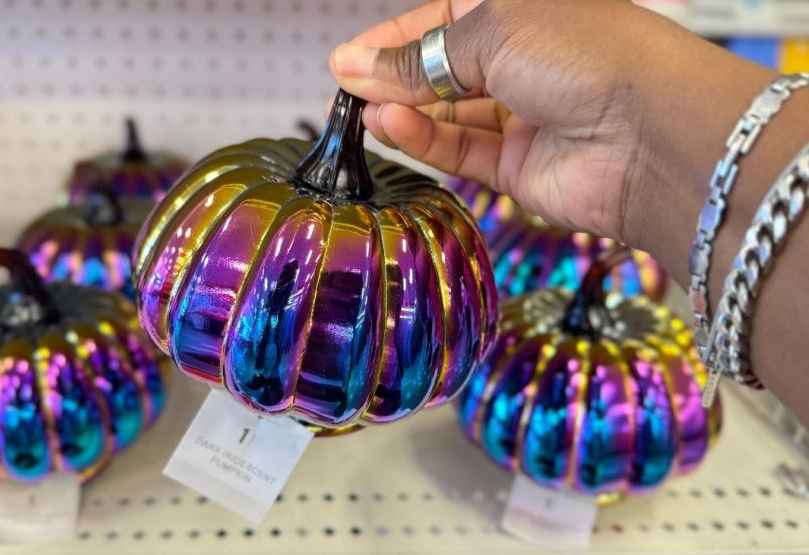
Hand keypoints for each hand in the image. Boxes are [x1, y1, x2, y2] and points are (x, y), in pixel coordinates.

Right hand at [328, 0, 754, 249]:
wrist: (652, 134)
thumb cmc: (584, 54)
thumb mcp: (491, 34)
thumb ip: (419, 58)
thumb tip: (354, 65)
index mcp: (521, 10)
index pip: (442, 21)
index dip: (394, 39)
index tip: (346, 59)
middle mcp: (522, 61)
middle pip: (441, 70)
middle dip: (394, 77)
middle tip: (344, 87)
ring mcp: (520, 115)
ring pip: (447, 114)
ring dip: (405, 110)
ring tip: (363, 110)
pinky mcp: (517, 167)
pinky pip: (461, 151)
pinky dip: (426, 140)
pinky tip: (391, 126)